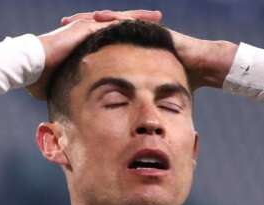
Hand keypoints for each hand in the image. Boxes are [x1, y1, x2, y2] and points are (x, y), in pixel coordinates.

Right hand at [26, 10, 161, 99]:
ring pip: (117, 19)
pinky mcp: (82, 28)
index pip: (111, 36)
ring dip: (136, 17)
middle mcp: (85, 31)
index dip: (128, 36)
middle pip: (118, 23)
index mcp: (83, 43)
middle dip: (138, 21)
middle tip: (158, 19)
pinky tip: (141, 23)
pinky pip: (108, 24)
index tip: (146, 39)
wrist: (27, 68)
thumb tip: (77, 109)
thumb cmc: (39, 79)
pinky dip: (125, 23)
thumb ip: (73, 90)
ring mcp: (84, 28)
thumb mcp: (63, 85)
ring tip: (156, 17)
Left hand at [61, 10, 237, 89]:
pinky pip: (128, 21)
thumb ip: (139, 103)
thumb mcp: (152, 92)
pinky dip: (113, 19)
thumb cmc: (182, 80)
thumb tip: (128, 126)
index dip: (82, 44)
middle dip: (80, 27)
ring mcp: (141, 30)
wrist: (203, 66)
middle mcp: (133, 36)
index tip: (63, 47)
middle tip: (60, 28)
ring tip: (73, 21)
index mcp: (129, 50)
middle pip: (101, 28)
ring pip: (111, 20)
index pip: (101, 43)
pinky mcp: (150, 26)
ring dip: (90, 19)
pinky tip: (98, 18)